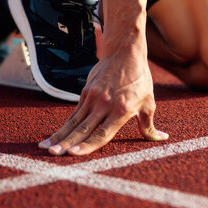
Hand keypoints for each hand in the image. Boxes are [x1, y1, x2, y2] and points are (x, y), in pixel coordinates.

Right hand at [38, 48, 167, 155]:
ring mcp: (93, 98)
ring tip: (46, 149)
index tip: (74, 154)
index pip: (102, 133)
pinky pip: (74, 114)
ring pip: (74, 122)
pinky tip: (53, 137)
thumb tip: (161, 138)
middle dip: (67, 144)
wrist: (125, 52)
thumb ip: (149, 125)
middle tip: (53, 155)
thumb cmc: (140, 79)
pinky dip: (64, 127)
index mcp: (121, 110)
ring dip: (59, 137)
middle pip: (83, 129)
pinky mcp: (86, 92)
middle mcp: (105, 105)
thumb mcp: (148, 102)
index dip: (88, 146)